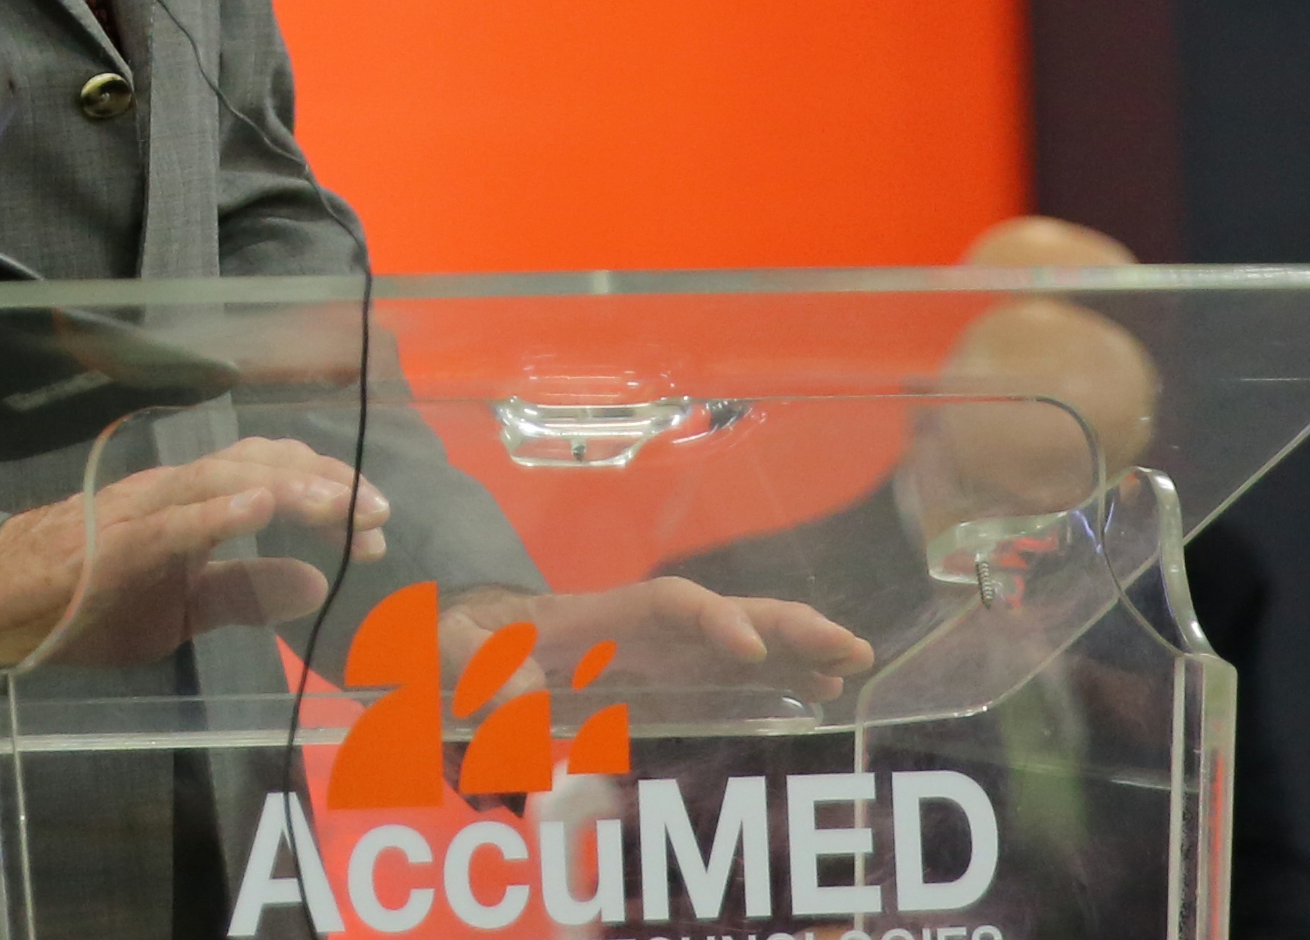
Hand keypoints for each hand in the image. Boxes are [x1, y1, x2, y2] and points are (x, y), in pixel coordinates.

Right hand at [0, 437, 384, 666]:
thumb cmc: (86, 603)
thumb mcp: (181, 610)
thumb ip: (246, 594)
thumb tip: (319, 585)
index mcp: (190, 503)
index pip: (270, 475)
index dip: (329, 490)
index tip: (378, 528)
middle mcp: (170, 490)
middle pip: (257, 462)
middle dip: (324, 483)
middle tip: (379, 514)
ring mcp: (138, 510)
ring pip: (220, 477)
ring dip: (285, 487)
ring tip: (337, 504)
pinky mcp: (109, 543)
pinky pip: (169, 521)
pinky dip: (216, 511)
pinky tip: (259, 510)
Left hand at [443, 577, 876, 705]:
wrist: (469, 646)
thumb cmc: (468, 638)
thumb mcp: (457, 647)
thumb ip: (481, 668)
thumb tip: (518, 705)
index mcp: (602, 613)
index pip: (670, 603)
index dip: (714, 620)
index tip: (749, 648)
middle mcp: (646, 628)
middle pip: (728, 612)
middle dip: (788, 626)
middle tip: (848, 650)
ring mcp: (665, 653)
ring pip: (745, 640)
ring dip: (799, 648)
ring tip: (852, 667)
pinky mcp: (670, 680)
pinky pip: (735, 672)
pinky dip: (780, 675)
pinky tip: (819, 693)